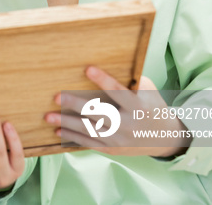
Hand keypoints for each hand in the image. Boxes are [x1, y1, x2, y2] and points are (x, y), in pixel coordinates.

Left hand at [45, 66, 190, 156]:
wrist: (164, 138)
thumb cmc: (151, 106)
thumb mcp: (149, 92)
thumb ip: (132, 81)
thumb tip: (110, 61)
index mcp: (138, 106)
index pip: (119, 91)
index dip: (104, 80)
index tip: (88, 68)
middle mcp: (128, 124)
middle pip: (99, 114)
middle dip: (76, 106)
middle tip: (56, 97)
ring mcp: (120, 139)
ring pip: (90, 131)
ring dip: (67, 124)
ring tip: (47, 117)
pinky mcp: (113, 149)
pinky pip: (90, 143)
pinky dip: (73, 138)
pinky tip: (57, 131)